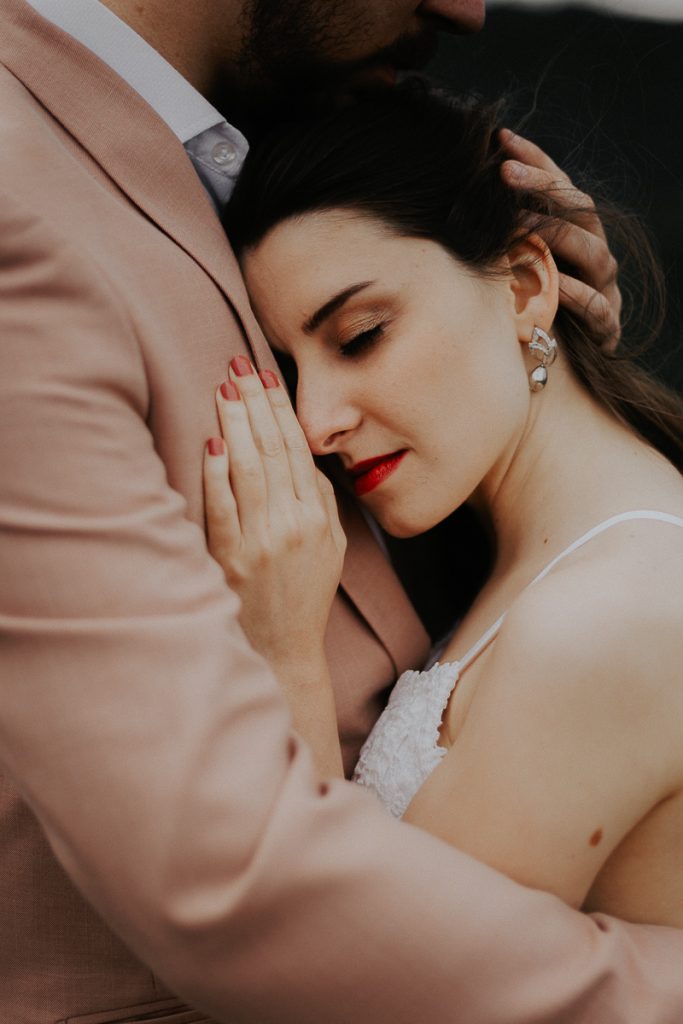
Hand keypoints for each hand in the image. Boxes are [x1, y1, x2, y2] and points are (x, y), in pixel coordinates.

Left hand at [203, 357, 346, 667]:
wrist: (286, 650)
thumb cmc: (306, 596)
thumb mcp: (332, 548)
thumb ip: (324, 502)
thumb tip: (305, 459)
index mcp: (318, 517)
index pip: (297, 450)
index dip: (280, 409)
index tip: (266, 377)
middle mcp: (294, 524)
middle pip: (274, 449)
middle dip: (255, 403)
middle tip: (239, 366)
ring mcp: (263, 541)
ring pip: (250, 469)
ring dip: (236, 424)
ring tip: (224, 389)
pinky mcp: (233, 559)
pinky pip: (223, 507)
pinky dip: (217, 472)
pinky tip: (213, 442)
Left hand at [500, 128, 621, 349]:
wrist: (557, 366)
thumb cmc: (527, 313)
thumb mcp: (510, 271)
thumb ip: (497, 240)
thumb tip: (454, 202)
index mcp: (575, 236)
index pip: (561, 188)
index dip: (536, 161)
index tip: (503, 138)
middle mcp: (594, 256)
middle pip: (581, 210)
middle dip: (543, 188)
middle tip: (503, 173)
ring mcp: (604, 289)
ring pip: (596, 254)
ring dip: (557, 238)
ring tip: (519, 227)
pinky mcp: (606, 327)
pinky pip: (598, 308)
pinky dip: (579, 297)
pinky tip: (557, 288)